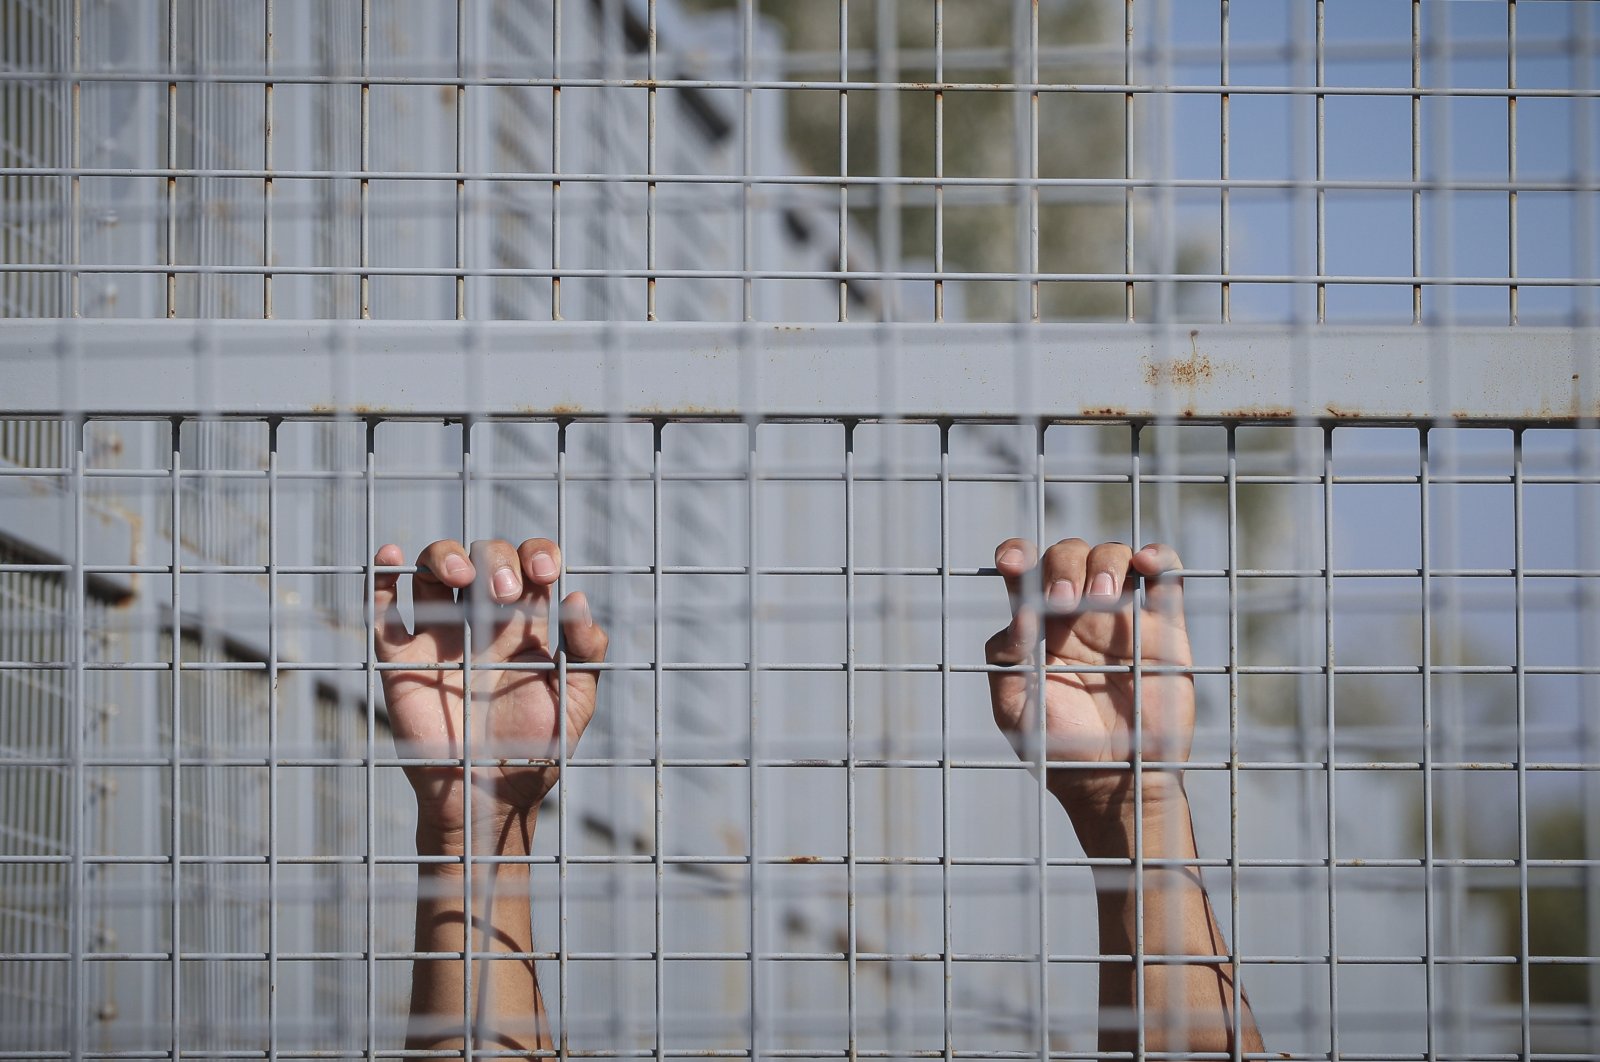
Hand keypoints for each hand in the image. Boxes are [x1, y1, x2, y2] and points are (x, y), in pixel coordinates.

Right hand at [372, 537, 608, 852]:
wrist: (488, 798)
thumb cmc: (535, 751)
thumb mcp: (575, 702)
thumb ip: (587, 653)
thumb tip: (579, 599)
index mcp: (525, 625)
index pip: (529, 564)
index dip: (538, 552)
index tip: (546, 572)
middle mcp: (481, 620)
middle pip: (483, 556)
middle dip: (496, 559)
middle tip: (505, 593)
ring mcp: (439, 636)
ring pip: (432, 569)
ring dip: (445, 555)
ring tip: (461, 576)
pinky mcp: (400, 658)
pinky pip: (383, 608)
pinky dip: (382, 576)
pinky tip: (391, 557)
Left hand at [985, 538, 1192, 814]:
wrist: (1113, 779)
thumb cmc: (1058, 748)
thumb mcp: (1014, 708)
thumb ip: (1006, 660)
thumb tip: (1019, 617)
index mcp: (1038, 624)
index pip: (1024, 572)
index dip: (1016, 554)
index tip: (1012, 562)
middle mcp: (1077, 612)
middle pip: (1067, 555)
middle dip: (1062, 566)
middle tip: (1064, 602)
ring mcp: (1121, 615)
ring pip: (1113, 555)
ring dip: (1103, 562)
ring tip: (1101, 598)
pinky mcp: (1163, 627)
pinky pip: (1166, 576)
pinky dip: (1159, 557)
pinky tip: (1145, 563)